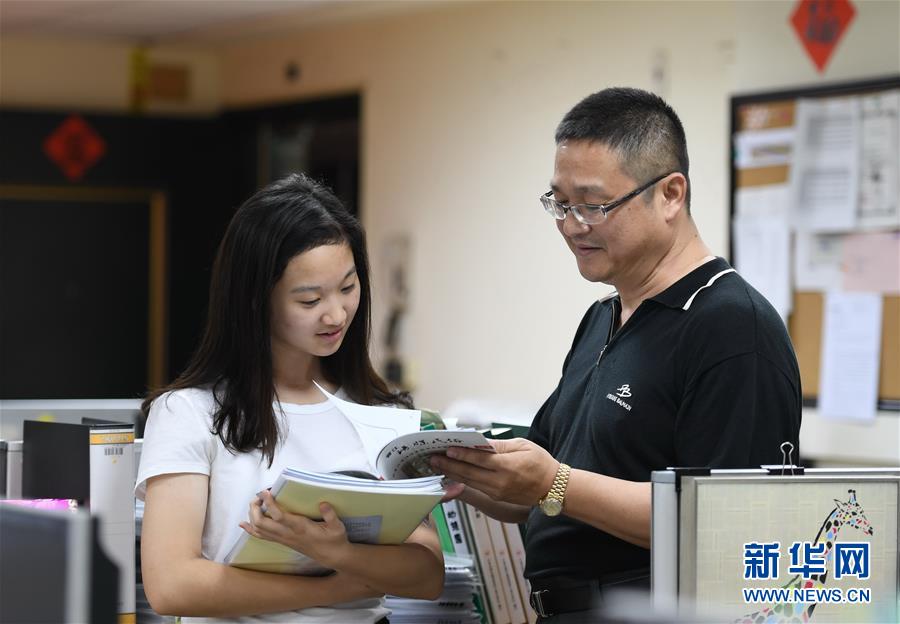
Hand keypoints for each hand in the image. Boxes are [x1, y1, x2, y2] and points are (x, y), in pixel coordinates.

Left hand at [239, 491, 351, 569]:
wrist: (332, 557)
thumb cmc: (335, 540)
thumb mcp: (337, 527)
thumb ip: (330, 515)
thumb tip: (323, 503)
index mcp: (300, 527)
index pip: (279, 516)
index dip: (269, 504)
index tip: (265, 491)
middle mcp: (288, 534)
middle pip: (262, 522)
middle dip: (255, 507)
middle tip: (259, 495)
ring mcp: (284, 539)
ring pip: (259, 530)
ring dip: (252, 515)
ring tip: (255, 502)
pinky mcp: (283, 542)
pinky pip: (262, 536)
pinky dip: (251, 529)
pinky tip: (244, 523)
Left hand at [430, 438, 558, 506]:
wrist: (553, 487)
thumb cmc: (540, 462)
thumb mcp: (523, 446)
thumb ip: (500, 445)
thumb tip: (480, 442)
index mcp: (508, 466)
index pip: (480, 460)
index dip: (462, 455)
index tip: (447, 449)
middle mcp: (500, 481)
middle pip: (469, 473)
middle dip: (449, 465)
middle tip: (433, 458)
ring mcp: (497, 492)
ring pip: (469, 482)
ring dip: (452, 474)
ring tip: (437, 466)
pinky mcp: (496, 497)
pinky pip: (475, 488)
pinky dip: (462, 480)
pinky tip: (452, 475)